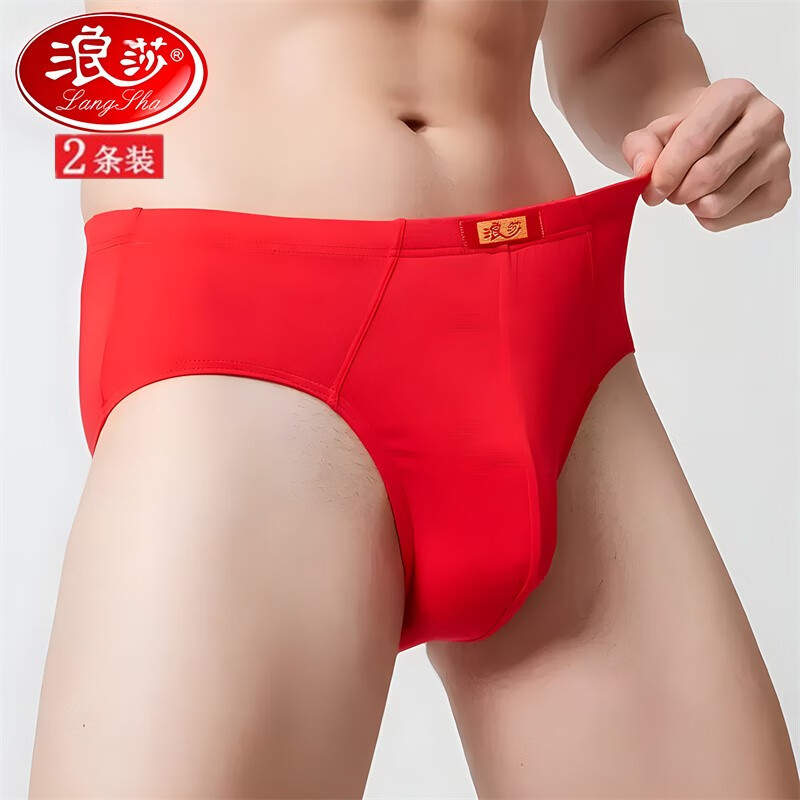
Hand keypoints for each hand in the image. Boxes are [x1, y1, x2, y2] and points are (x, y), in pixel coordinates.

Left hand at [622, 78, 791, 230]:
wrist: (712, 138)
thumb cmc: (686, 133)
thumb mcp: (655, 132)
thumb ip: (640, 146)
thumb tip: (643, 169)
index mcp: (735, 94)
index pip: (696, 140)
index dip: (666, 172)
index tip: (651, 189)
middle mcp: (766, 119)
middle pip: (709, 174)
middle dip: (677, 191)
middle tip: (669, 190)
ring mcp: (779, 155)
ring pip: (719, 202)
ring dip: (692, 205)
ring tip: (691, 189)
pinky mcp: (779, 190)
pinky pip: (730, 219)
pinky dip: (708, 218)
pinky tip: (711, 197)